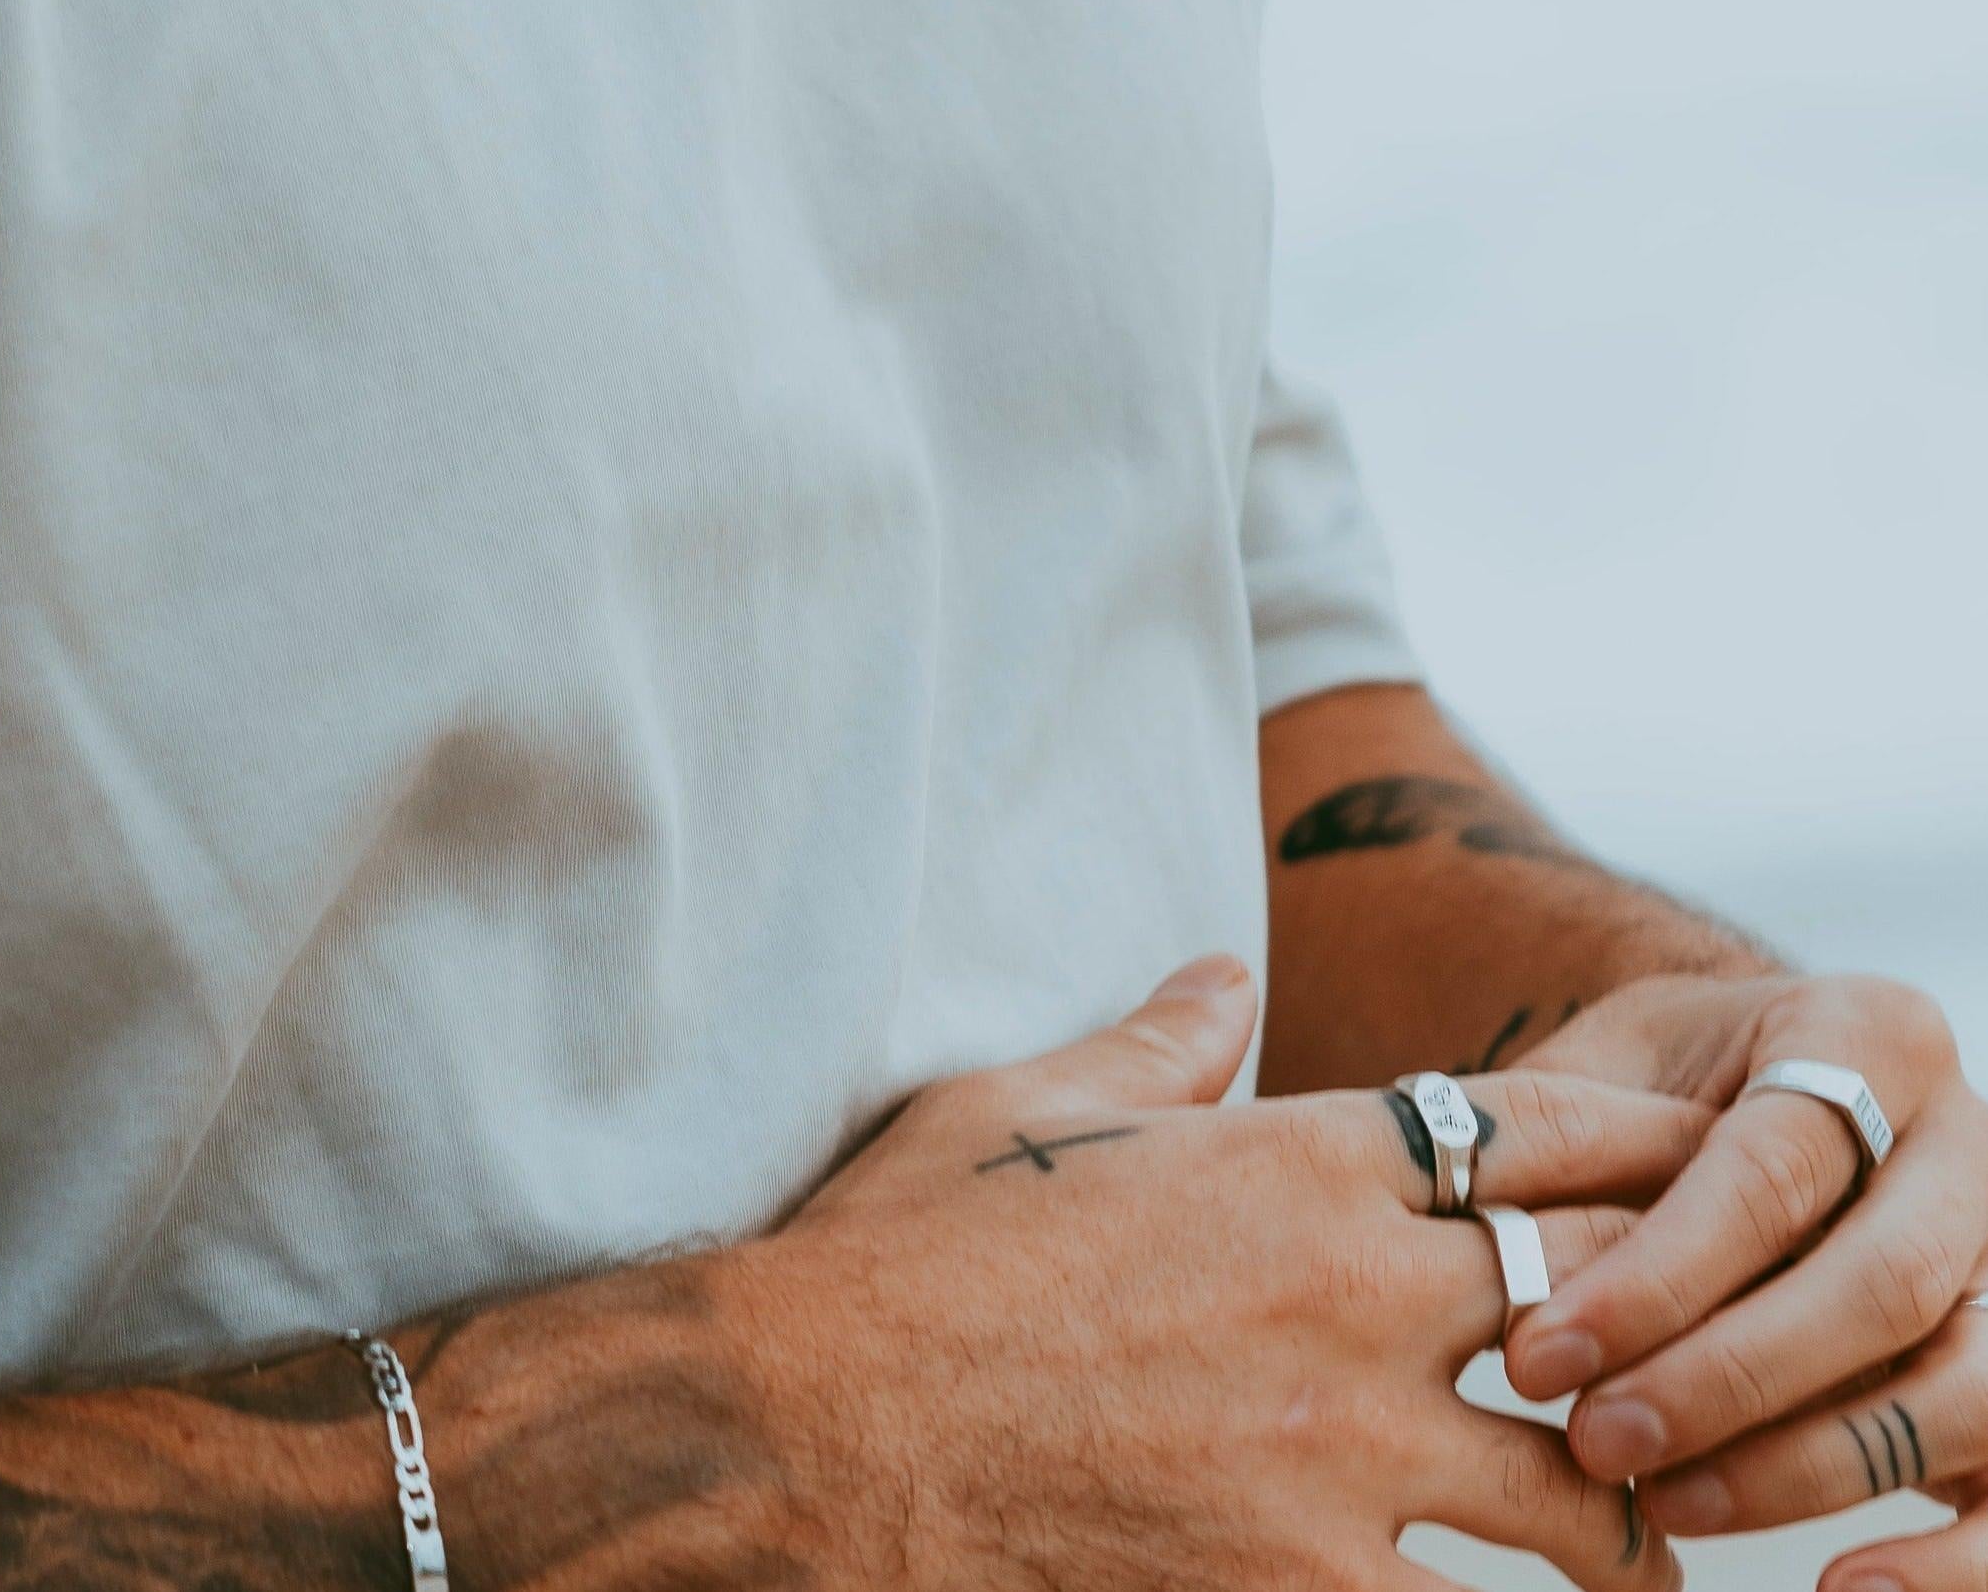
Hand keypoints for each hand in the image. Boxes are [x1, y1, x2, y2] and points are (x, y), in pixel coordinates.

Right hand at [737, 957, 1712, 1591]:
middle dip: (1670, 1333)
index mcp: (1293, 1166)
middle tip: (1700, 1359)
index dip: (1635, 1138)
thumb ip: (1157, 1047)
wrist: (811, 1427)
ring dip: (1629, 1529)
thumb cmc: (904, 1249)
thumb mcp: (1026, 1104)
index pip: (1535, 1131)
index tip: (1690, 1156)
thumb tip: (1222, 977)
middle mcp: (1352, 1308)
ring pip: (1581, 1510)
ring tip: (1647, 1552)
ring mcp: (1341, 1471)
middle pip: (1603, 1310)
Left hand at [1503, 970, 1987, 1588]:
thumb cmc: (1663, 1080)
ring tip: (1664, 1505)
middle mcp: (1969, 1143)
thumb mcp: (1610, 1066)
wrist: (1755, 1080)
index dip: (1652, 1278)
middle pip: (1873, 1286)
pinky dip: (1946, 1560)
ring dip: (1804, 1469)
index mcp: (1868, 1035)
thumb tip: (1485, 1263)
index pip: (1766, 1173)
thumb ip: (1567, 1144)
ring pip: (1955, 1391)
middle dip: (1722, 1381)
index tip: (1537, 1356)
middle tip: (1594, 1443)